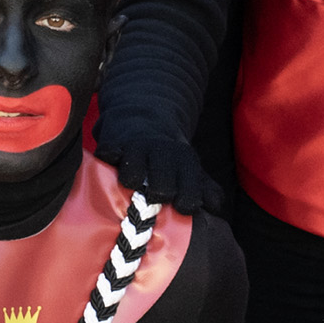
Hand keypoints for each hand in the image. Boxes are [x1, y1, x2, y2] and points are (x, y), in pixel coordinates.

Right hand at [95, 125, 222, 216]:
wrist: (143, 115)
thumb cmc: (167, 155)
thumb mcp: (190, 169)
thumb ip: (206, 189)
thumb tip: (215, 206)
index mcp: (185, 161)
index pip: (189, 196)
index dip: (184, 206)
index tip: (178, 208)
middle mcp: (162, 153)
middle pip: (162, 190)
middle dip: (157, 198)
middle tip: (152, 198)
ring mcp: (136, 149)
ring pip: (133, 177)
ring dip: (131, 185)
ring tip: (133, 186)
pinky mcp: (113, 144)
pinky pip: (108, 157)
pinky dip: (108, 164)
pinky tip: (111, 168)